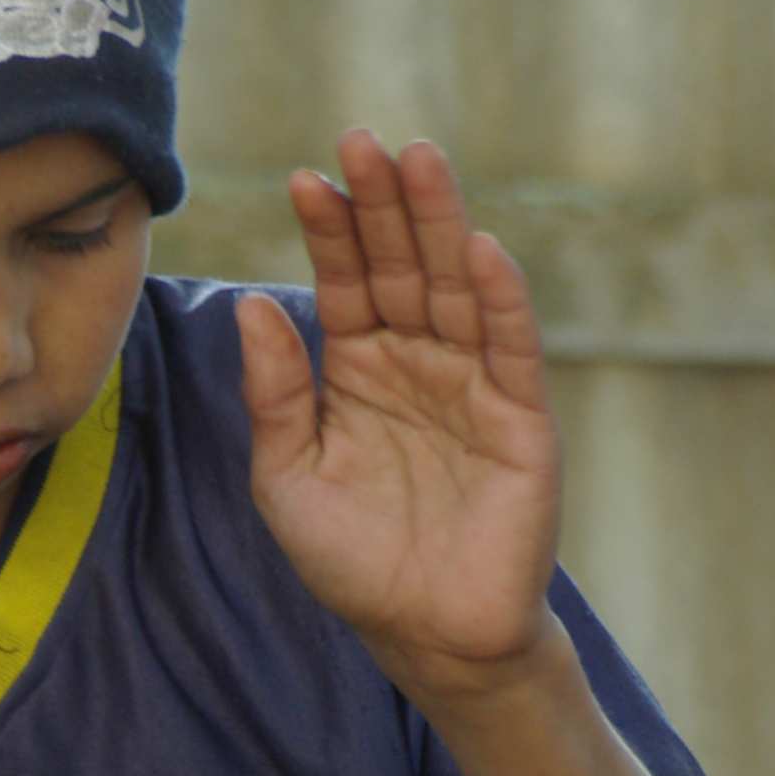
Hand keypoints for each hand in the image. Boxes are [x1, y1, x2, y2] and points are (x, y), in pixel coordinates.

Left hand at [237, 131, 561, 709]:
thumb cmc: (354, 563)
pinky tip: (481, 249)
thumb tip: (254, 302)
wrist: (425, 636)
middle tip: (363, 139)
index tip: (303, 178)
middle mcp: (417, 363)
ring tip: (418, 160)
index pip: (344, 281)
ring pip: (456, 287)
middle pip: (401, 265)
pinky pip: (510, 347)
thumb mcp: (288, 478)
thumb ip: (276, 394)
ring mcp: (472, 384)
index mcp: (358, 370)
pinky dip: (500, 298)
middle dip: (383, 204)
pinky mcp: (520, 418)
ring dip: (439, 224)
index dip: (328, 231)